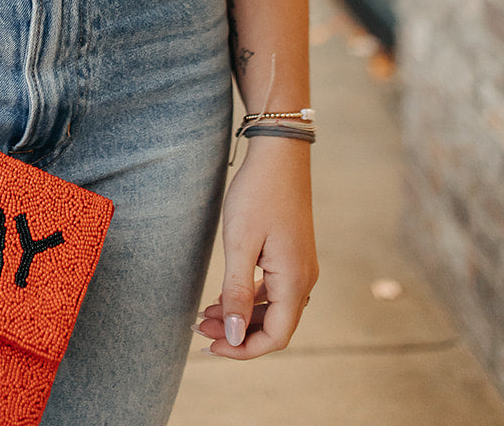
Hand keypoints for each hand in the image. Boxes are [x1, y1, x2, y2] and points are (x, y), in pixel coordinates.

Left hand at [195, 138, 317, 358]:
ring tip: (206, 314)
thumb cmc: (257, 194)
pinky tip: (227, 294)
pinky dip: (250, 298)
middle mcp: (304, 279)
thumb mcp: (240, 243)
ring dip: (242, 316)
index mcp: (294, 281)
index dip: (242, 349)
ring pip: (273, 309)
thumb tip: (235, 337)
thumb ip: (237, 293)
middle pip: (274, 326)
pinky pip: (274, 289)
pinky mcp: (293, 254)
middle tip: (199, 328)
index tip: (209, 345)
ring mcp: (300, 266)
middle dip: (237, 333)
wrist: (279, 153)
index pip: (274, 338)